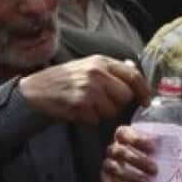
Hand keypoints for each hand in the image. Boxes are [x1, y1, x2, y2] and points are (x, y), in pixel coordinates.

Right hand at [18, 56, 149, 123]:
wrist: (36, 90)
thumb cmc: (65, 78)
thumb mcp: (88, 65)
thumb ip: (112, 68)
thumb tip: (133, 67)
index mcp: (101, 61)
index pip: (133, 75)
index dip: (143, 90)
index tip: (146, 102)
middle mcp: (97, 73)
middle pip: (125, 96)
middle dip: (117, 104)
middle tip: (102, 103)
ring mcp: (88, 89)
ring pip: (112, 111)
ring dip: (102, 113)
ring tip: (87, 105)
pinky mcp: (79, 104)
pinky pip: (96, 119)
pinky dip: (89, 119)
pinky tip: (78, 111)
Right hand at [101, 125, 157, 181]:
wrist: (137, 178)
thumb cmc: (151, 159)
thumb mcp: (159, 152)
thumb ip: (172, 152)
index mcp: (124, 137)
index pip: (124, 133)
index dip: (136, 138)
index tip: (153, 147)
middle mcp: (113, 149)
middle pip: (120, 151)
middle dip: (137, 160)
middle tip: (155, 169)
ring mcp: (108, 165)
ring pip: (114, 169)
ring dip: (131, 176)